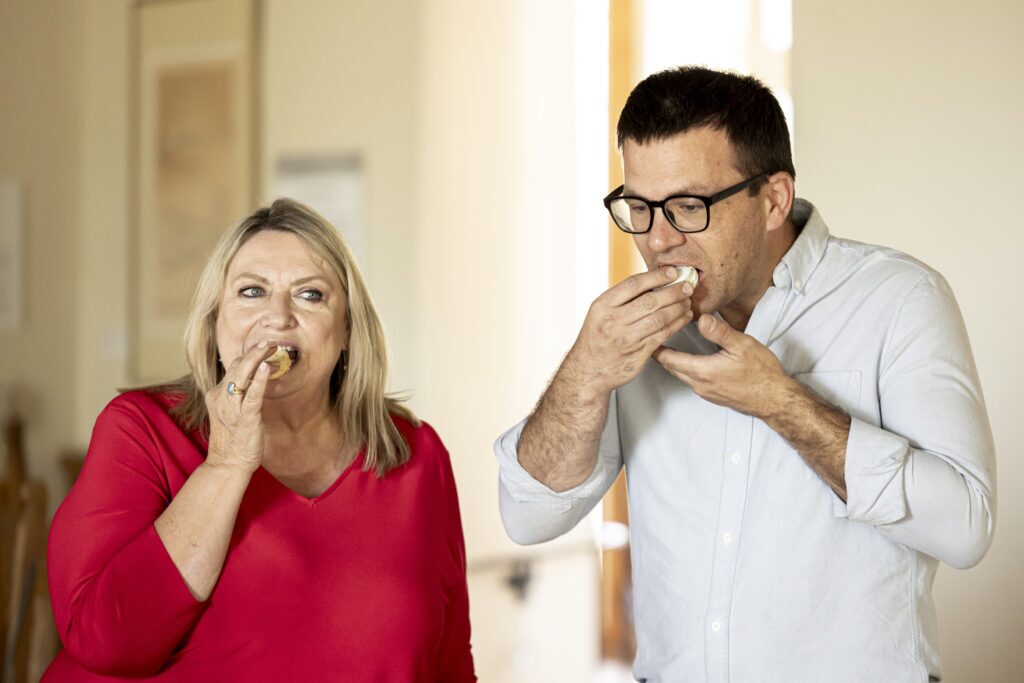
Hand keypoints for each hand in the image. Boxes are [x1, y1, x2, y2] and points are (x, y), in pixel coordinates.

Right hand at [205, 341, 275, 473]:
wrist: (227, 464)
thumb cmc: (233, 439)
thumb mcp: (231, 412)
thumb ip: (239, 395)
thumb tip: (253, 379)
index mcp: (217, 394)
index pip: (233, 368)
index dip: (249, 356)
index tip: (263, 347)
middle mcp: (221, 397)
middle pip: (237, 367)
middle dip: (254, 352)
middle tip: (270, 342)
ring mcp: (232, 407)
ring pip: (241, 375)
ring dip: (256, 358)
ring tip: (269, 346)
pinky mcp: (245, 418)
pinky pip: (252, 395)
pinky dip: (260, 380)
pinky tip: (267, 367)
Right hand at [568, 267, 693, 393]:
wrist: (589, 370)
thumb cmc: (596, 339)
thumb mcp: (599, 313)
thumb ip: (621, 298)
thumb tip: (652, 281)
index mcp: (603, 306)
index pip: (633, 284)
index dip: (656, 276)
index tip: (672, 272)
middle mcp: (613, 321)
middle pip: (650, 301)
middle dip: (673, 292)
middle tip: (687, 287)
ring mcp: (626, 338)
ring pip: (659, 318)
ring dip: (678, 308)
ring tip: (687, 302)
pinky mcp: (638, 354)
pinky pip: (662, 335)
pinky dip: (677, 324)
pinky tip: (684, 318)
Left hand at [652, 313, 794, 417]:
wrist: (775, 399)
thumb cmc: (761, 373)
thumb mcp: (742, 345)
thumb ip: (719, 332)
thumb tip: (701, 319)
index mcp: (703, 371)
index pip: (669, 360)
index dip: (656, 347)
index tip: (648, 335)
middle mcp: (700, 384)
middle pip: (671, 368)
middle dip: (660, 354)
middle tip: (653, 338)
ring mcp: (706, 392)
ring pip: (681, 375)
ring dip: (673, 362)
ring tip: (666, 346)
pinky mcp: (713, 395)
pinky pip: (691, 380)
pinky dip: (684, 368)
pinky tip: (689, 360)